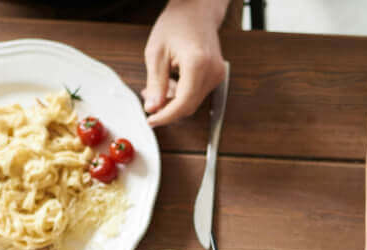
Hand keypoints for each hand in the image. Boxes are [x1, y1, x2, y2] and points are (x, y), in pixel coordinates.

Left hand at [142, 0, 227, 127]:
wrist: (196, 11)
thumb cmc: (177, 24)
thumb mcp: (156, 52)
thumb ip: (155, 84)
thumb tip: (153, 108)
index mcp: (197, 64)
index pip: (183, 103)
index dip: (166, 116)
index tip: (152, 120)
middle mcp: (212, 72)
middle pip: (189, 106)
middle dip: (168, 108)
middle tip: (149, 101)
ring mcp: (217, 76)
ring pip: (193, 102)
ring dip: (174, 100)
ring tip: (158, 87)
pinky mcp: (217, 77)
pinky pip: (197, 94)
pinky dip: (182, 93)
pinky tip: (171, 82)